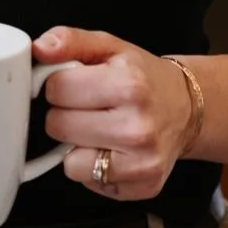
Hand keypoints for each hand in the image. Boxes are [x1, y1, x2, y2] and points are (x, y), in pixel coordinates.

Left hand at [32, 26, 193, 200]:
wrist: (187, 109)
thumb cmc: (143, 78)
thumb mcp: (110, 46)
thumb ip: (70, 40)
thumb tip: (40, 48)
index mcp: (129, 85)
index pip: (57, 89)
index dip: (58, 85)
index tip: (73, 84)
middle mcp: (138, 127)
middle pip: (58, 127)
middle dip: (64, 115)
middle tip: (87, 107)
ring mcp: (143, 162)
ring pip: (70, 163)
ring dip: (76, 147)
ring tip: (98, 130)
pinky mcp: (144, 187)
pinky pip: (90, 183)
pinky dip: (93, 168)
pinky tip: (111, 149)